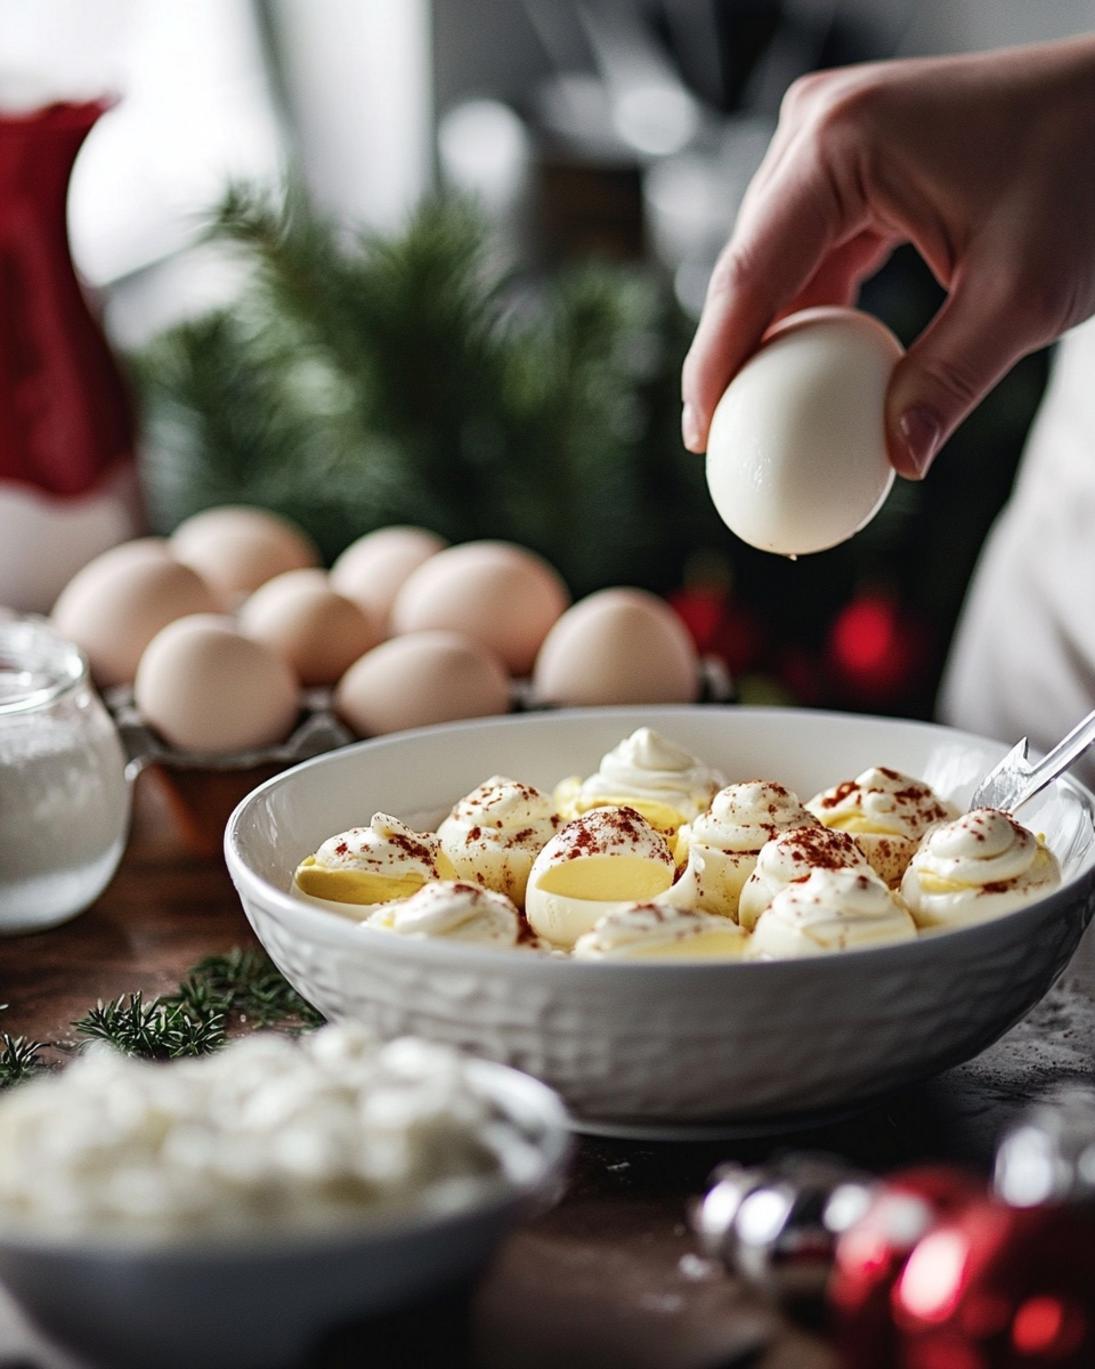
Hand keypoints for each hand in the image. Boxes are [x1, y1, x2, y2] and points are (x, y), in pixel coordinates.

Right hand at [681, 37, 1094, 476]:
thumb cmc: (1090, 172)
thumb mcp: (1023, 293)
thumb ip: (951, 380)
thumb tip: (895, 461)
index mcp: (841, 143)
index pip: (749, 273)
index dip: (714, 364)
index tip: (701, 438)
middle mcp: (819, 129)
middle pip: (748, 265)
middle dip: (733, 357)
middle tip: (727, 446)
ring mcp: (832, 140)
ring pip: (772, 262)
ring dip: (768, 338)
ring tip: (759, 420)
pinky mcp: (853, 163)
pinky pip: (809, 250)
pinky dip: (808, 313)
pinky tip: (808, 373)